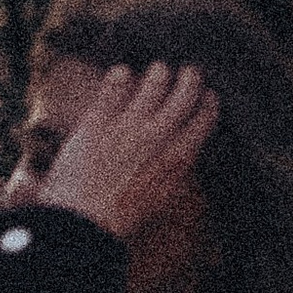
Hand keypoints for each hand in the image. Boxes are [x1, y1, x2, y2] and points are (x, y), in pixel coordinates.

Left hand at [14, 61, 218, 245]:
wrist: (83, 222)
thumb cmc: (120, 218)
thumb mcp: (160, 199)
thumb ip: (173, 172)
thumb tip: (182, 155)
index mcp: (177, 159)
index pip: (204, 120)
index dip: (209, 104)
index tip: (209, 96)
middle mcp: (158, 137)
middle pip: (185, 94)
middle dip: (191, 79)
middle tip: (190, 72)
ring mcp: (129, 125)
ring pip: (155, 82)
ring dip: (159, 73)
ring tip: (158, 69)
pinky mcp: (99, 120)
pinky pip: (116, 86)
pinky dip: (120, 76)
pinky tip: (120, 72)